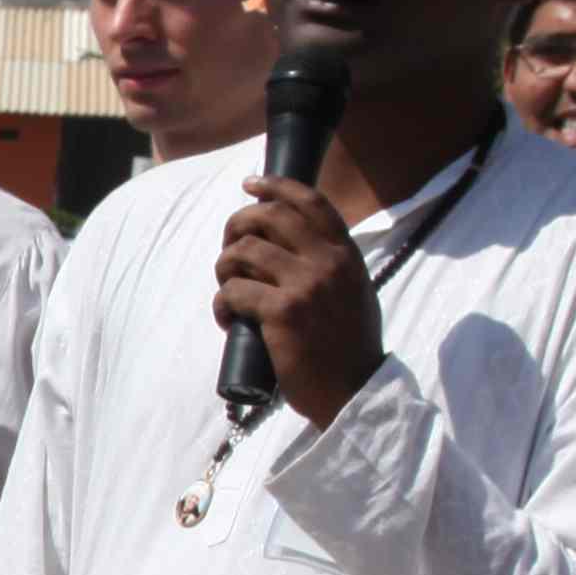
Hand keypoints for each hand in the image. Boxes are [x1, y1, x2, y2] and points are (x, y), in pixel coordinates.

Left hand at [213, 176, 381, 424]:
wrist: (353, 391)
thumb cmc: (346, 346)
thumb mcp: (351, 292)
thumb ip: (329, 263)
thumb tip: (286, 241)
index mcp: (346, 254)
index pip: (311, 202)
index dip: (276, 185)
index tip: (251, 184)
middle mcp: (328, 263)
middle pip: (268, 217)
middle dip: (237, 225)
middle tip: (228, 247)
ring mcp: (305, 286)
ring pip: (243, 252)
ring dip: (224, 268)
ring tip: (229, 289)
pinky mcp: (282, 313)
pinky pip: (233, 291)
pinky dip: (222, 304)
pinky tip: (229, 319)